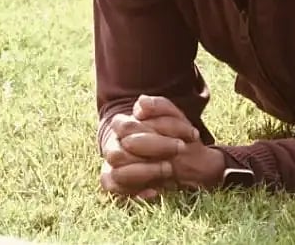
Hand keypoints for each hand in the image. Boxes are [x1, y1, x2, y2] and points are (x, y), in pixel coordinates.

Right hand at [100, 95, 224, 198]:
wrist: (177, 157)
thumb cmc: (169, 132)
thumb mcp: (171, 115)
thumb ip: (158, 105)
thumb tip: (141, 103)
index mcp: (121, 126)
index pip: (126, 127)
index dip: (154, 134)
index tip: (181, 140)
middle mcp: (113, 146)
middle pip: (119, 153)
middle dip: (152, 152)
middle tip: (179, 150)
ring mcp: (113, 167)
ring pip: (116, 174)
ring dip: (145, 173)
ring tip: (170, 169)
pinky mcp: (118, 185)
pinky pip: (116, 190)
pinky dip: (135, 192)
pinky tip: (155, 190)